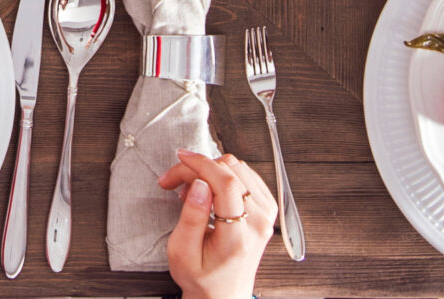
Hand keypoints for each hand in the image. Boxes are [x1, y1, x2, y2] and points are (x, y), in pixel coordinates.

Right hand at [160, 150, 277, 298]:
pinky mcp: (267, 210)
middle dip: (199, 167)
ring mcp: (267, 216)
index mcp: (238, 237)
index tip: (182, 158)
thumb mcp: (182, 253)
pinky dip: (223, 175)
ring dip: (210, 171)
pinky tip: (208, 189)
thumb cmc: (202, 278)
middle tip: (176, 182)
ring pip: (239, 169)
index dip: (201, 164)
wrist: (224, 295)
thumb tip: (199, 184)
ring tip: (191, 190)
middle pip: (232, 171)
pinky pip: (247, 176)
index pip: (226, 184)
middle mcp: (259, 224)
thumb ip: (191, 217)